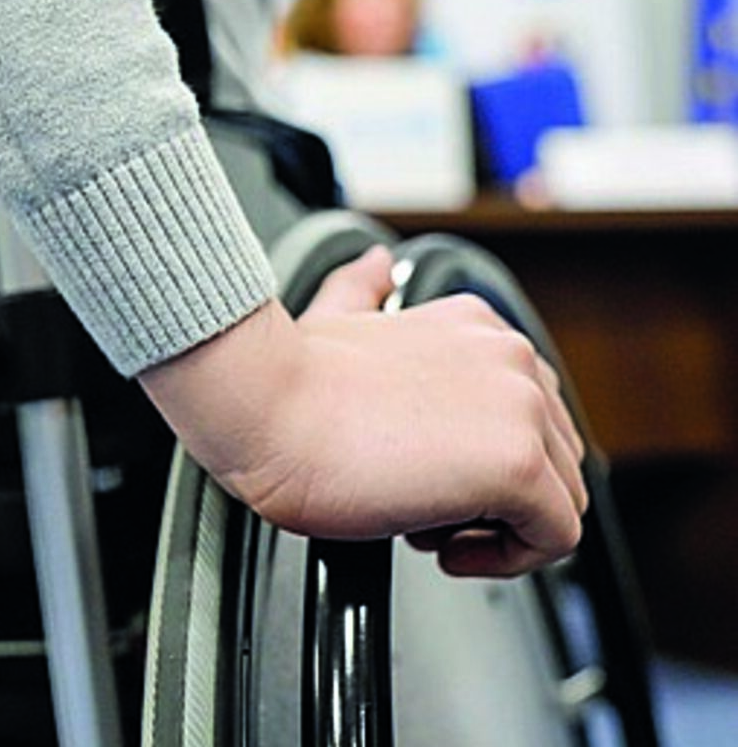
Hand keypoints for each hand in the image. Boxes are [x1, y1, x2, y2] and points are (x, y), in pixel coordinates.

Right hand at [137, 245, 587, 577]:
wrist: (261, 406)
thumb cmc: (288, 383)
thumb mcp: (334, 317)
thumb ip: (363, 290)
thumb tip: (373, 264)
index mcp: (473, 327)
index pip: (527, 411)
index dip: (481, 459)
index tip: (431, 478)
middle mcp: (508, 358)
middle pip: (554, 457)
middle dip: (494, 497)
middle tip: (421, 509)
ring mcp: (520, 409)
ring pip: (561, 499)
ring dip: (499, 528)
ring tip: (427, 526)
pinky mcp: (516, 465)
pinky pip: (555, 537)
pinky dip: (506, 558)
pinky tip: (444, 547)